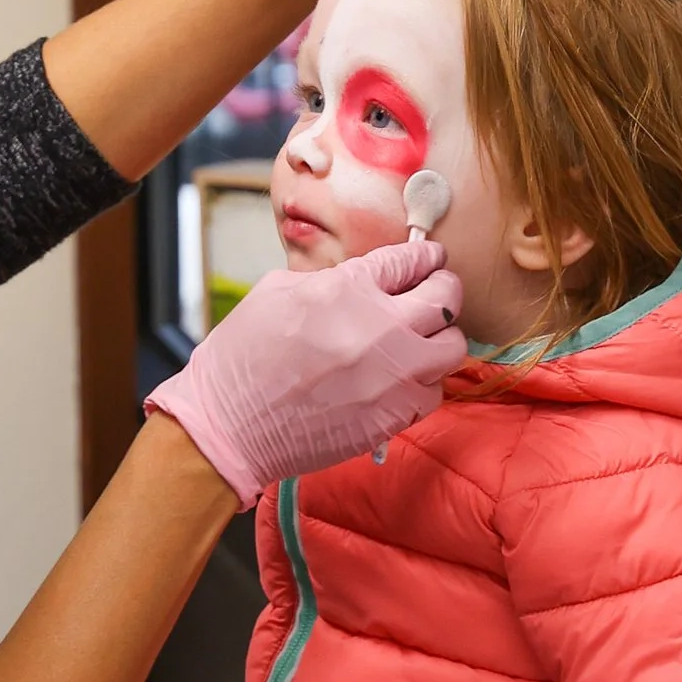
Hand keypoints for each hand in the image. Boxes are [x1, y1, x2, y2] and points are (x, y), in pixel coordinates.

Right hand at [146, 232, 464, 502]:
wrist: (229, 426)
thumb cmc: (241, 358)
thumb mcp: (277, 292)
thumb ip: (331, 281)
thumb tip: (364, 282)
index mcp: (347, 289)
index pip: (408, 260)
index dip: (423, 255)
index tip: (429, 257)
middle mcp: (380, 329)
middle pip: (446, 296)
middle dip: (444, 286)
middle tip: (436, 288)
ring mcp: (392, 377)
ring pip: (452, 347)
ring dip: (440, 337)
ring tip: (421, 338)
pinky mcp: (393, 417)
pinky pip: (433, 392)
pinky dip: (423, 382)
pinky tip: (401, 378)